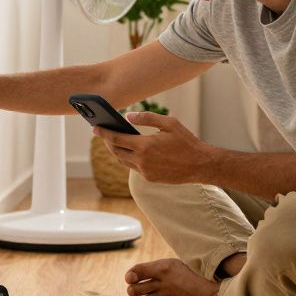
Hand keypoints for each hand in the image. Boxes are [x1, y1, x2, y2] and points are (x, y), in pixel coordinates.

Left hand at [95, 112, 217, 184]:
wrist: (201, 165)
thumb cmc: (186, 141)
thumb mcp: (169, 123)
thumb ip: (147, 118)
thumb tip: (128, 117)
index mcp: (145, 146)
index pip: (116, 139)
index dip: (104, 133)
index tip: (95, 128)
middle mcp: (142, 161)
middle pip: (116, 152)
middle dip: (108, 142)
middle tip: (103, 133)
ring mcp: (146, 172)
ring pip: (124, 161)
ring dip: (117, 151)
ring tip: (115, 141)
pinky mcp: (150, 179)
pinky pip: (134, 167)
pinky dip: (129, 158)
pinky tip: (131, 150)